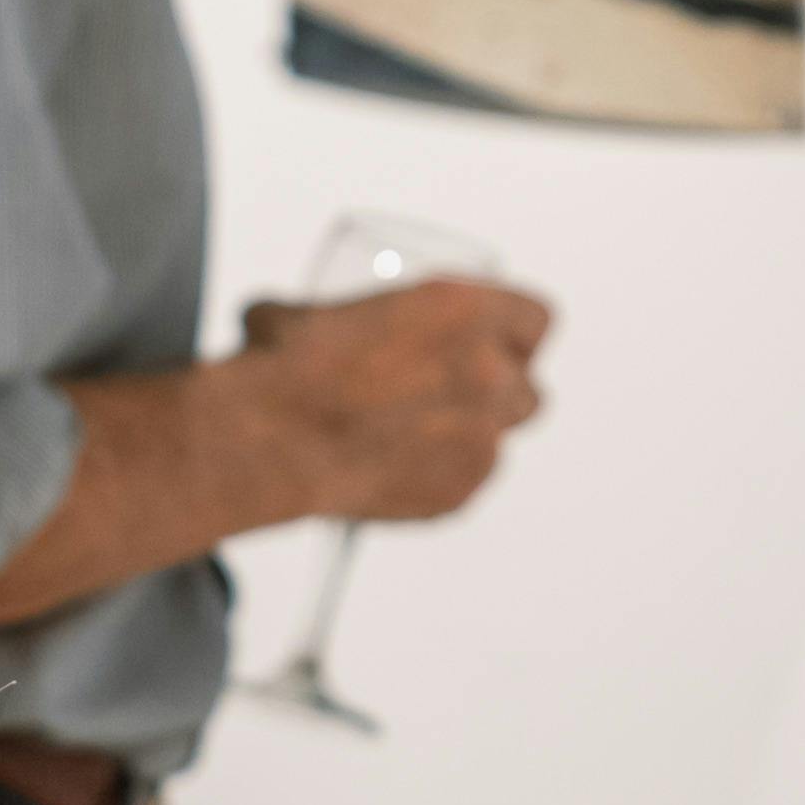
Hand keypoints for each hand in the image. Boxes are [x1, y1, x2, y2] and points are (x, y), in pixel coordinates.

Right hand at [238, 276, 551, 526]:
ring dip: (471, 436)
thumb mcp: (313, 312)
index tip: (494, 341)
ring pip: (501, 439)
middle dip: (499, 393)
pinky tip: (395, 467)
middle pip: (530, 389)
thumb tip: (300, 323)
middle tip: (452, 393)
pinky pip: (467, 482)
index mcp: (465, 312)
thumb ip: (336, 317)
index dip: (514, 332)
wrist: (268, 440)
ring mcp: (480, 440)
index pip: (536, 320)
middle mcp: (487, 374)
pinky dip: (441, 476)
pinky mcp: (459, 492)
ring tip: (416, 436)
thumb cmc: (286, 366)